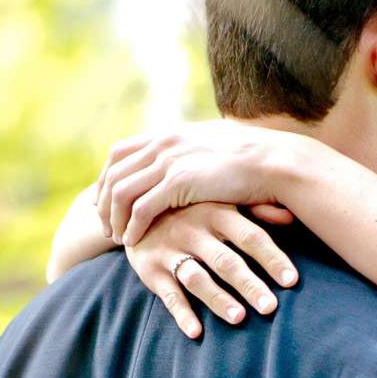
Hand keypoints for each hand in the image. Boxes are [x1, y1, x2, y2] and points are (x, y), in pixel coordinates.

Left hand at [97, 122, 286, 245]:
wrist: (273, 160)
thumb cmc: (250, 159)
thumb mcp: (212, 146)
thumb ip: (190, 152)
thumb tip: (184, 159)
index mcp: (168, 135)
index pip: (119, 153)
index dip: (106, 179)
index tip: (106, 202)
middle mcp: (163, 144)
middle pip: (114, 173)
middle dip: (103, 203)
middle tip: (106, 226)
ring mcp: (169, 161)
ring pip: (122, 192)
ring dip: (114, 218)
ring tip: (117, 239)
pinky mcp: (179, 182)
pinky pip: (142, 209)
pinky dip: (133, 227)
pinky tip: (133, 242)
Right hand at [125, 203, 299, 341]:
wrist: (133, 209)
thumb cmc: (190, 209)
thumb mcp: (218, 202)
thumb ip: (254, 211)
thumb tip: (292, 216)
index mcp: (216, 213)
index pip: (250, 236)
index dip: (272, 258)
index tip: (292, 280)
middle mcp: (193, 231)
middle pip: (226, 261)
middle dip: (249, 285)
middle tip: (271, 307)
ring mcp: (171, 251)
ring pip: (197, 278)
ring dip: (218, 299)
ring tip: (239, 318)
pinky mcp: (151, 270)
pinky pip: (167, 294)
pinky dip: (181, 313)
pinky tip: (196, 332)